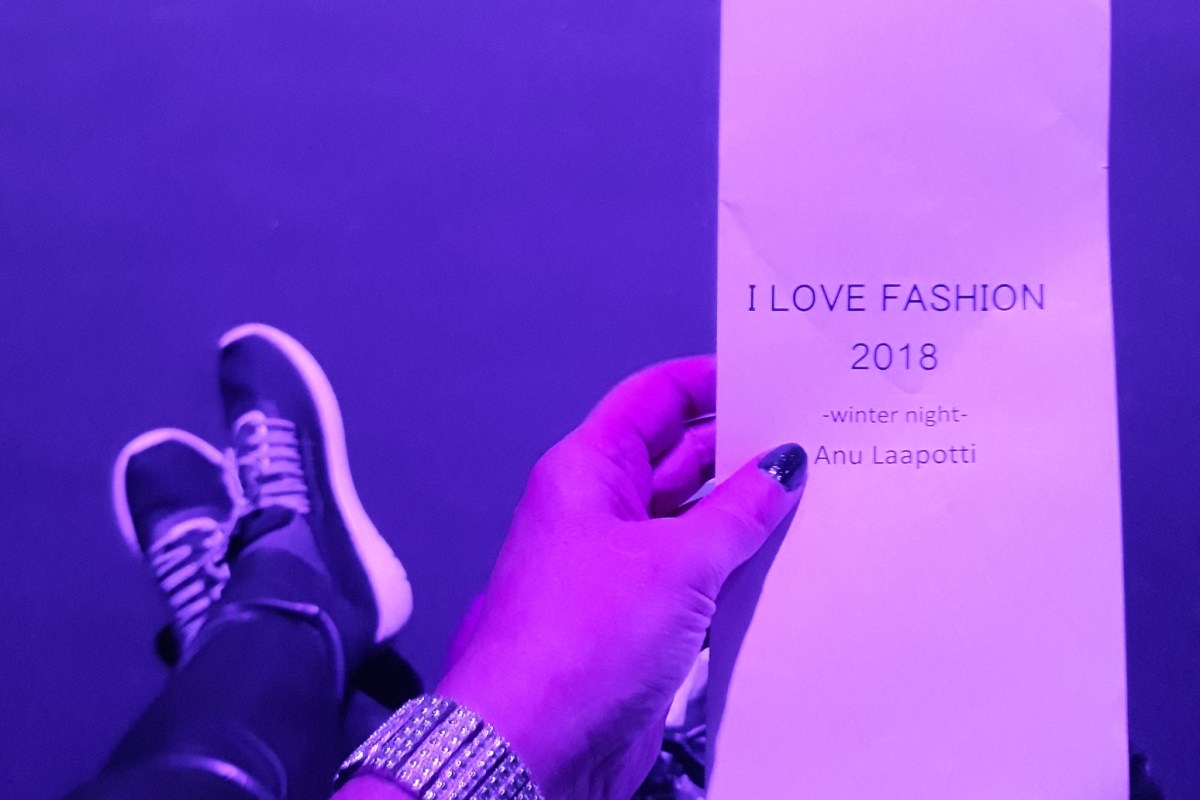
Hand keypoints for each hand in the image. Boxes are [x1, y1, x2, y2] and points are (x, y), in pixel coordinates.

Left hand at [435, 356, 806, 798]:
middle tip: (815, 443)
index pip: (653, 399)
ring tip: (817, 499)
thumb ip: (738, 512)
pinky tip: (785, 565)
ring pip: (692, 520)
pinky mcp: (638, 621)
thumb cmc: (579, 638)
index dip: (709, 383)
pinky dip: (734, 569)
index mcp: (589, 470)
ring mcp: (618, 567)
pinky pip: (695, 578)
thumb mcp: (676, 561)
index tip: (771, 378)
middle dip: (741, 450)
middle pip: (678, 458)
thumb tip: (781, 468)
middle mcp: (600, 510)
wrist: (533, 744)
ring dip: (744, 515)